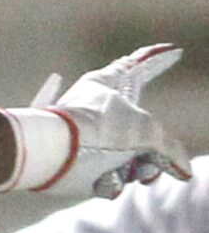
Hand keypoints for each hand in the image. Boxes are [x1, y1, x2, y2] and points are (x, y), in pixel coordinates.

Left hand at [3, 44, 190, 198]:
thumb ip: (169, 147)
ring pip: (127, 157)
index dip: (158, 58)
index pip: (138, 65)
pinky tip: (99, 179)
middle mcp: (96, 109)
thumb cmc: (96, 130)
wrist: (50, 156)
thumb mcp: (145, 132)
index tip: (173, 50)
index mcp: (106, 84)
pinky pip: (107, 176)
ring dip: (131, 170)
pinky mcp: (76, 162)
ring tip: (122, 170)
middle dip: (152, 152)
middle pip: (141, 128)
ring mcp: (87, 135)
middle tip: (154, 161)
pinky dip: (108, 182)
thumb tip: (183, 169)